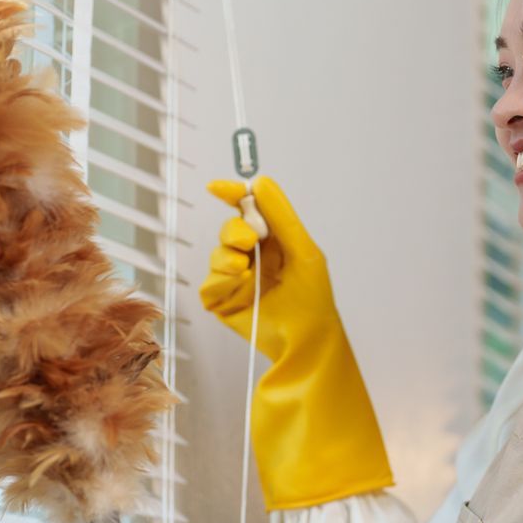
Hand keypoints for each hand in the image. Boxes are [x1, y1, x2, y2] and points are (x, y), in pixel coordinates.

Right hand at [198, 176, 338, 361]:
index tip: (218, 188)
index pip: (247, 210)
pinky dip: (221, 281)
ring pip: (216, 255)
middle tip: (248, 241)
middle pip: (229, 229)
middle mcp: (252, 257)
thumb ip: (281, 216)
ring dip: (226, 257)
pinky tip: (239, 284)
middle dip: (234, 231)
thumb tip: (259, 182)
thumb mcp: (302, 250)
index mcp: (273, 241)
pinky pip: (209, 284)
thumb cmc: (313, 299)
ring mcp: (236, 280)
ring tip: (244, 269)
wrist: (309, 340)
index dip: (232, 195)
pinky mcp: (223, 303)